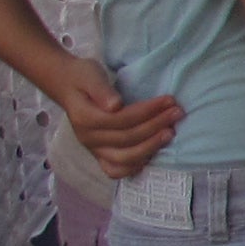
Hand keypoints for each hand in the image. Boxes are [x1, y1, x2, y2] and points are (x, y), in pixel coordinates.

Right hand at [61, 64, 181, 179]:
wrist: (67, 85)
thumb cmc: (82, 77)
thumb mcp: (91, 75)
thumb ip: (102, 91)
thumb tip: (115, 105)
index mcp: (85, 118)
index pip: (122, 119)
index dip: (148, 111)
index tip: (169, 100)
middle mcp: (88, 137)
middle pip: (127, 138)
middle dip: (156, 126)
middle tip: (177, 113)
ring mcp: (93, 149)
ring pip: (124, 158)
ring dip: (151, 147)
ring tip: (170, 132)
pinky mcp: (99, 155)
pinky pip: (116, 169)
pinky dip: (135, 166)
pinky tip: (153, 155)